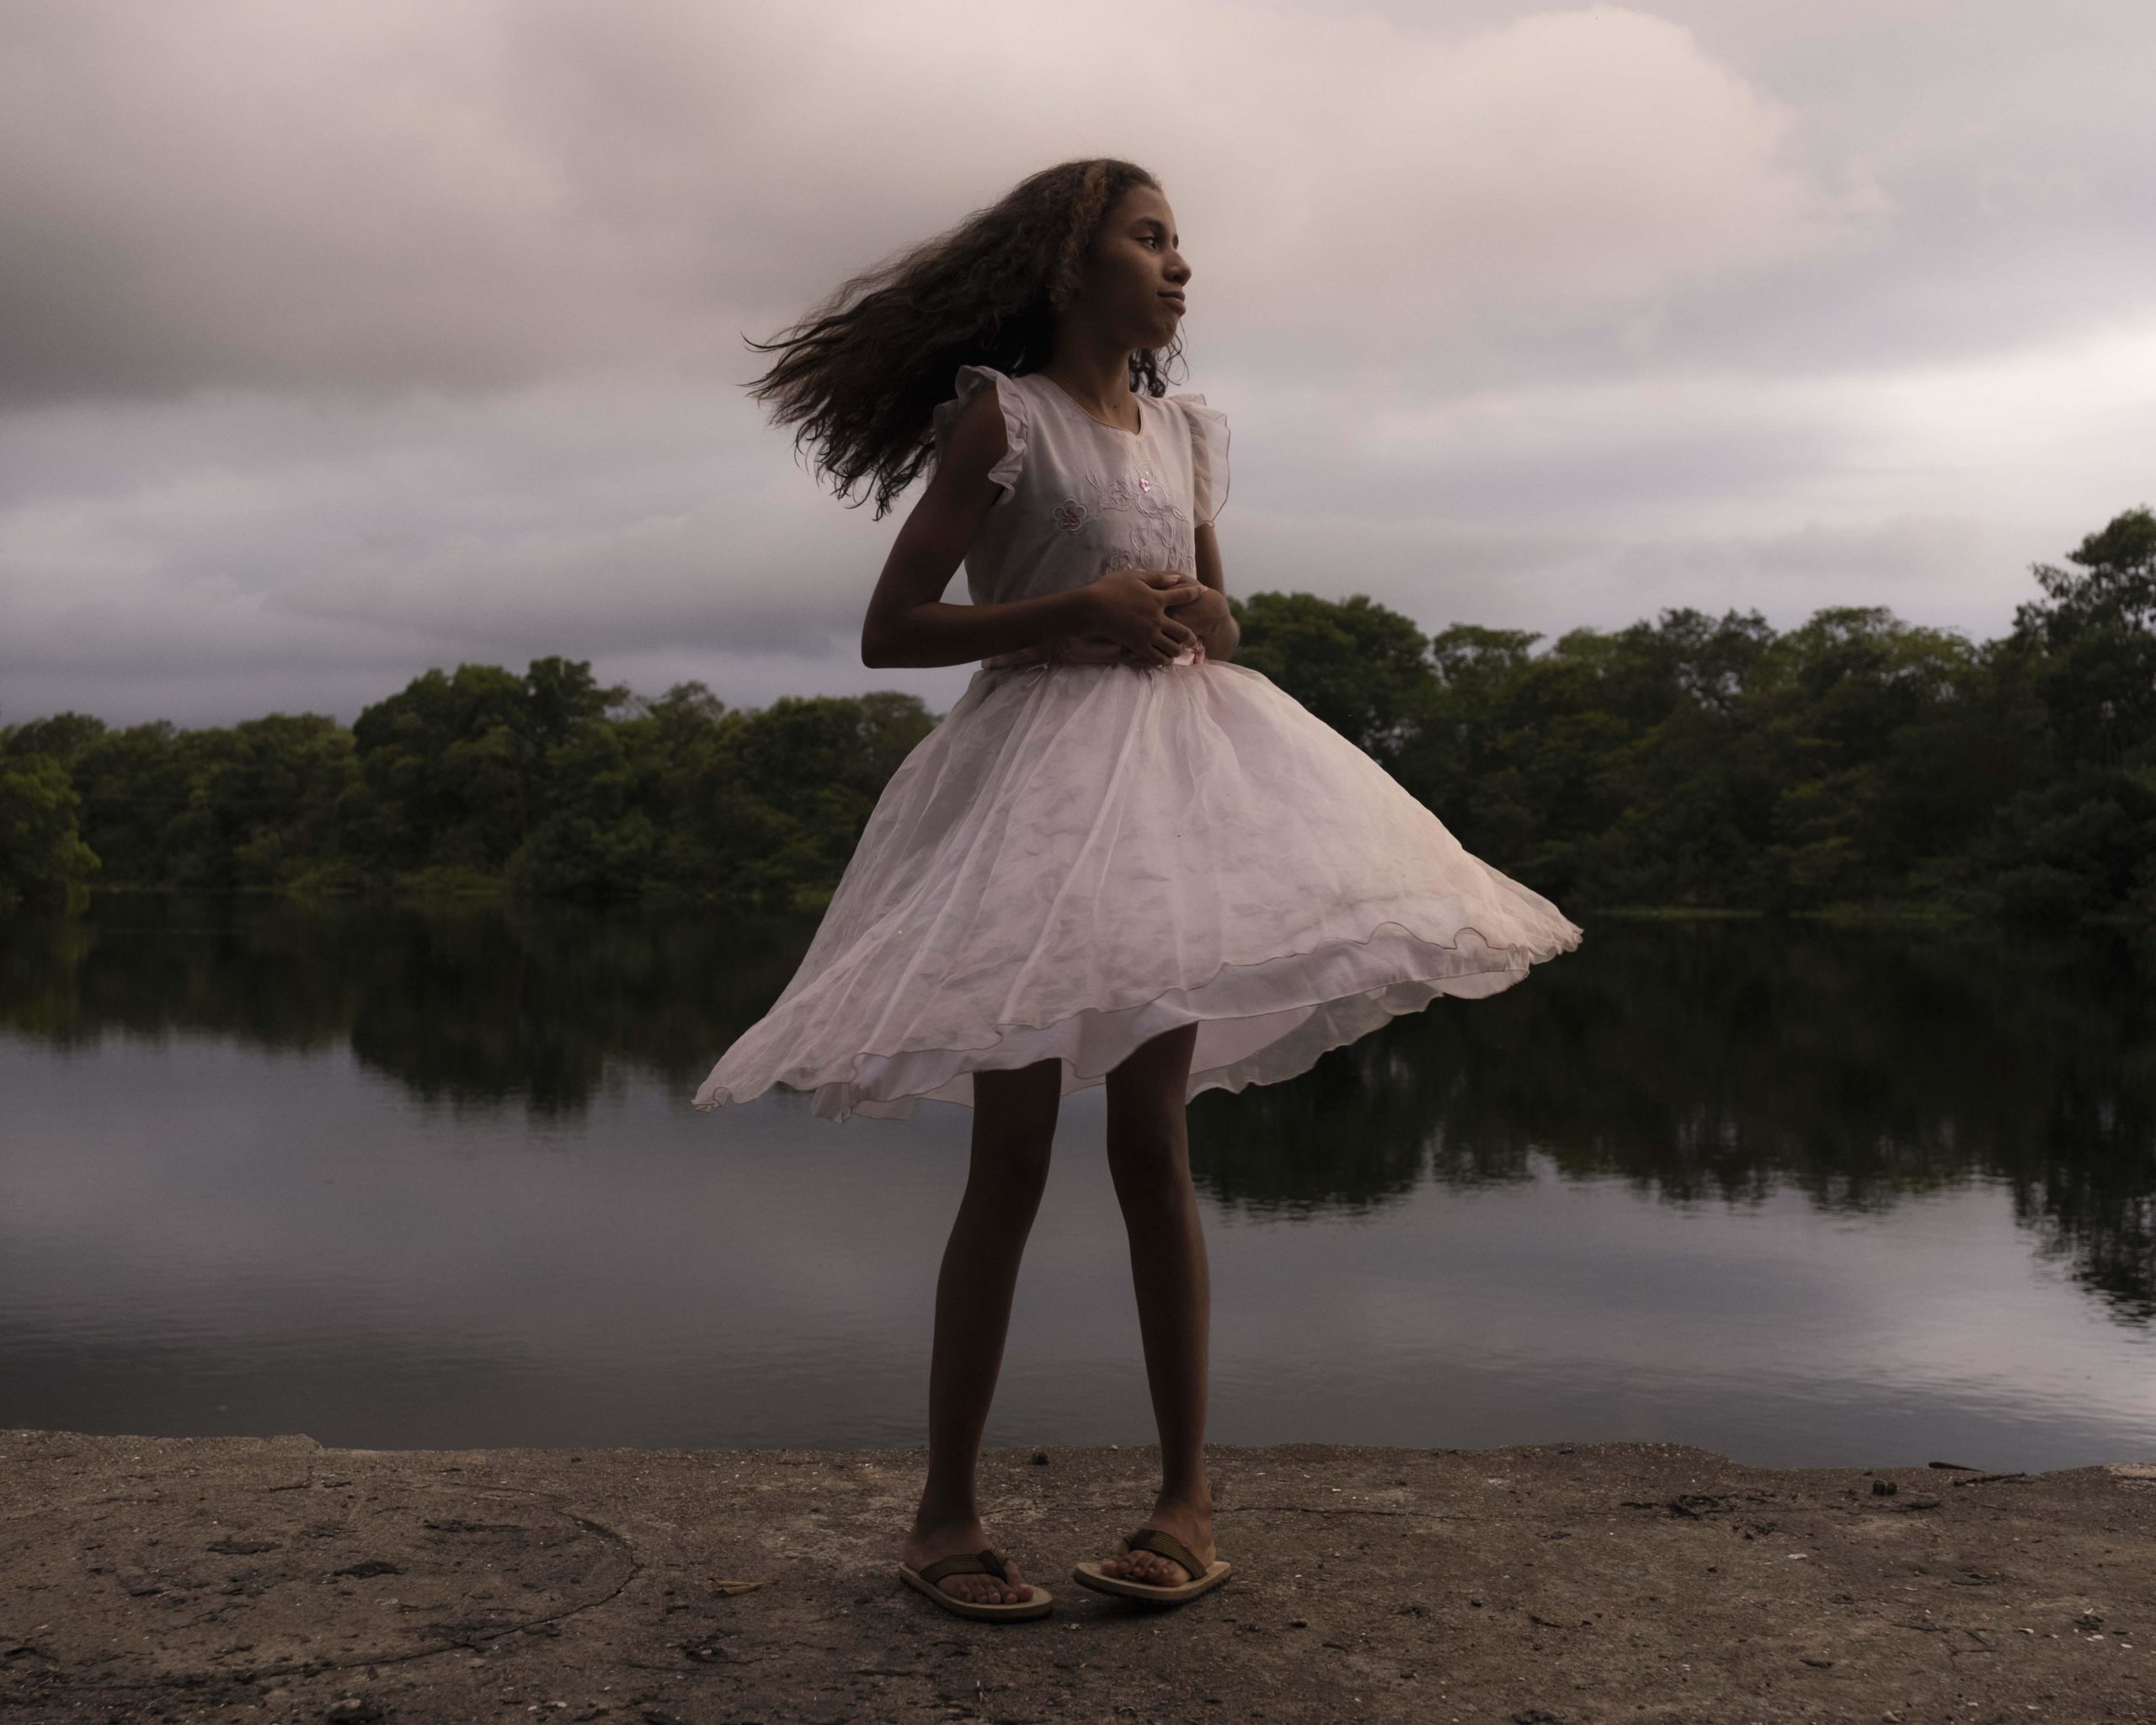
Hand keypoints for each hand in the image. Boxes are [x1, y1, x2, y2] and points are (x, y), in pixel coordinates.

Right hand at [1077, 569, 1202, 667]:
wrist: (1092, 609)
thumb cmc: (1110, 588)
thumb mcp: (1134, 577)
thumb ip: (1157, 578)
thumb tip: (1176, 578)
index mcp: (1157, 598)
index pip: (1183, 596)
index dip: (1195, 593)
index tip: (1204, 591)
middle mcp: (1157, 619)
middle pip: (1183, 632)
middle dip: (1191, 637)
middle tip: (1194, 640)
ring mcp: (1148, 635)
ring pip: (1172, 648)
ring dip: (1177, 650)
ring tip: (1176, 651)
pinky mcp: (1138, 647)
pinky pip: (1156, 658)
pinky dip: (1162, 660)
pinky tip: (1162, 660)